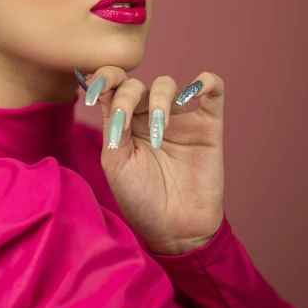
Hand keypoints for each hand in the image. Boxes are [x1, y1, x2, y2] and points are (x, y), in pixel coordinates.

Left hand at [83, 67, 224, 254]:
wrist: (175, 230)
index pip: (113, 86)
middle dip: (126, 96)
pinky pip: (214, 90)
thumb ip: (113, 126)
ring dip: (159, 99)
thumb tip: (107, 94)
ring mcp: (180, 119)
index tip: (93, 89)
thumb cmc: (141, 198)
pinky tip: (196, 89)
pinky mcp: (208, 126)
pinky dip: (207, 81)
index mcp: (125, 122)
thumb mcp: (117, 162)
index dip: (103, 77)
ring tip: (160, 132)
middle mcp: (149, 116)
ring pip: (166, 84)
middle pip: (135, 84)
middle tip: (125, 121)